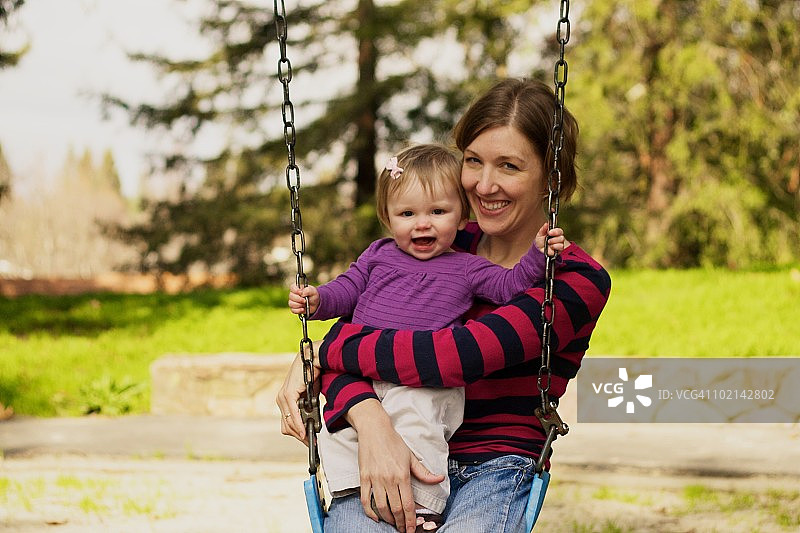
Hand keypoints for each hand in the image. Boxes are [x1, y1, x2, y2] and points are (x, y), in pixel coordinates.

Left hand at [276, 341, 320, 443]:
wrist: (314, 359)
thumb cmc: (313, 376)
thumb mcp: (310, 396)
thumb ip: (308, 408)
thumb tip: (311, 423)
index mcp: (284, 401)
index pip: (287, 424)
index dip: (297, 434)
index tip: (308, 441)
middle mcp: (280, 400)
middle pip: (287, 427)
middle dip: (299, 437)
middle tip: (311, 443)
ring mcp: (283, 397)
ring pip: (289, 423)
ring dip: (300, 433)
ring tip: (310, 439)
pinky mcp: (288, 394)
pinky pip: (293, 415)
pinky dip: (299, 425)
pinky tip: (306, 431)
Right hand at [288, 283, 319, 314]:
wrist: (315, 304)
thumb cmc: (313, 296)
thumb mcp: (313, 291)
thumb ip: (308, 290)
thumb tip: (302, 293)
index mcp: (297, 288)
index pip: (292, 287)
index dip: (295, 290)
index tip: (301, 293)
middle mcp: (293, 294)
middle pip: (291, 296)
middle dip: (299, 299)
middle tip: (305, 300)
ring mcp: (292, 302)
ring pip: (291, 304)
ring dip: (299, 305)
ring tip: (304, 305)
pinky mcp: (294, 308)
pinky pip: (293, 310)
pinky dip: (298, 310)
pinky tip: (303, 309)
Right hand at [349, 400, 444, 532]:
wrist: (374, 429)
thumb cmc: (393, 442)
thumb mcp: (411, 456)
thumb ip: (424, 472)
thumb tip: (439, 479)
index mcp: (402, 475)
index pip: (408, 504)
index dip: (410, 520)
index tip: (411, 529)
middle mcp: (388, 479)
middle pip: (395, 509)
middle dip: (400, 523)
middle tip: (404, 530)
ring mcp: (375, 479)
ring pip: (381, 507)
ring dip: (388, 519)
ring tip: (393, 524)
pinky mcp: (364, 477)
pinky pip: (365, 499)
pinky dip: (370, 512)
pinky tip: (376, 517)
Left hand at [535, 222, 568, 256]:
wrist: (539, 250)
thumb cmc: (541, 241)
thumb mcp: (540, 234)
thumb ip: (543, 229)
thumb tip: (546, 224)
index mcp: (555, 232)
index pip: (559, 230)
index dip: (555, 231)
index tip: (549, 232)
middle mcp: (559, 237)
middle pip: (562, 236)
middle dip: (554, 238)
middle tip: (548, 240)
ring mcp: (560, 243)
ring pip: (561, 241)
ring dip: (554, 242)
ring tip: (548, 243)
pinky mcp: (560, 249)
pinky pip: (561, 247)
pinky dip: (555, 246)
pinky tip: (551, 247)